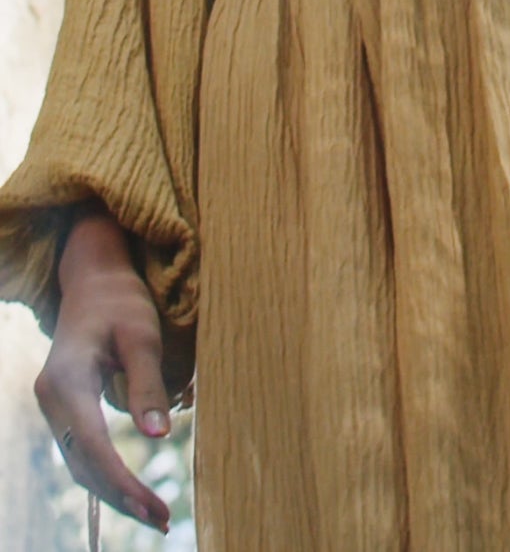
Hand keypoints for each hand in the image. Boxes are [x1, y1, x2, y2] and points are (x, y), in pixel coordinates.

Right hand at [34, 206, 171, 534]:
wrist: (95, 283)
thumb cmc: (122, 304)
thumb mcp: (142, 336)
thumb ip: (148, 385)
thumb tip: (160, 437)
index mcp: (67, 379)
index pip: (93, 444)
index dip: (122, 481)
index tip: (154, 507)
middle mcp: (52, 398)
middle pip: (83, 464)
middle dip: (121, 497)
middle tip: (162, 521)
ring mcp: (54, 407)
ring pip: (80, 464)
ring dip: (114, 493)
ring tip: (155, 515)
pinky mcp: (65, 412)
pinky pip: (82, 453)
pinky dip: (106, 476)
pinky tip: (133, 493)